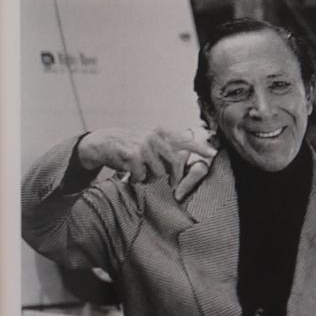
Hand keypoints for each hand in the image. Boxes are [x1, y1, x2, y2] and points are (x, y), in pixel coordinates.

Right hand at [76, 126, 215, 188]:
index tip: (212, 154)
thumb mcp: (148, 138)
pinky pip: (143, 176)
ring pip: (158, 172)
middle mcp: (154, 135)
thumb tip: (184, 156)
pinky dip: (137, 178)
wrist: (103, 142)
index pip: (184, 139)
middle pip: (174, 162)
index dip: (199, 148)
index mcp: (160, 131)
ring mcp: (143, 144)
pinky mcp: (132, 155)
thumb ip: (165, 144)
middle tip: (173, 184)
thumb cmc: (128, 143)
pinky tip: (130, 173)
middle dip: (175, 176)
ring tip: (141, 172)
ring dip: (150, 177)